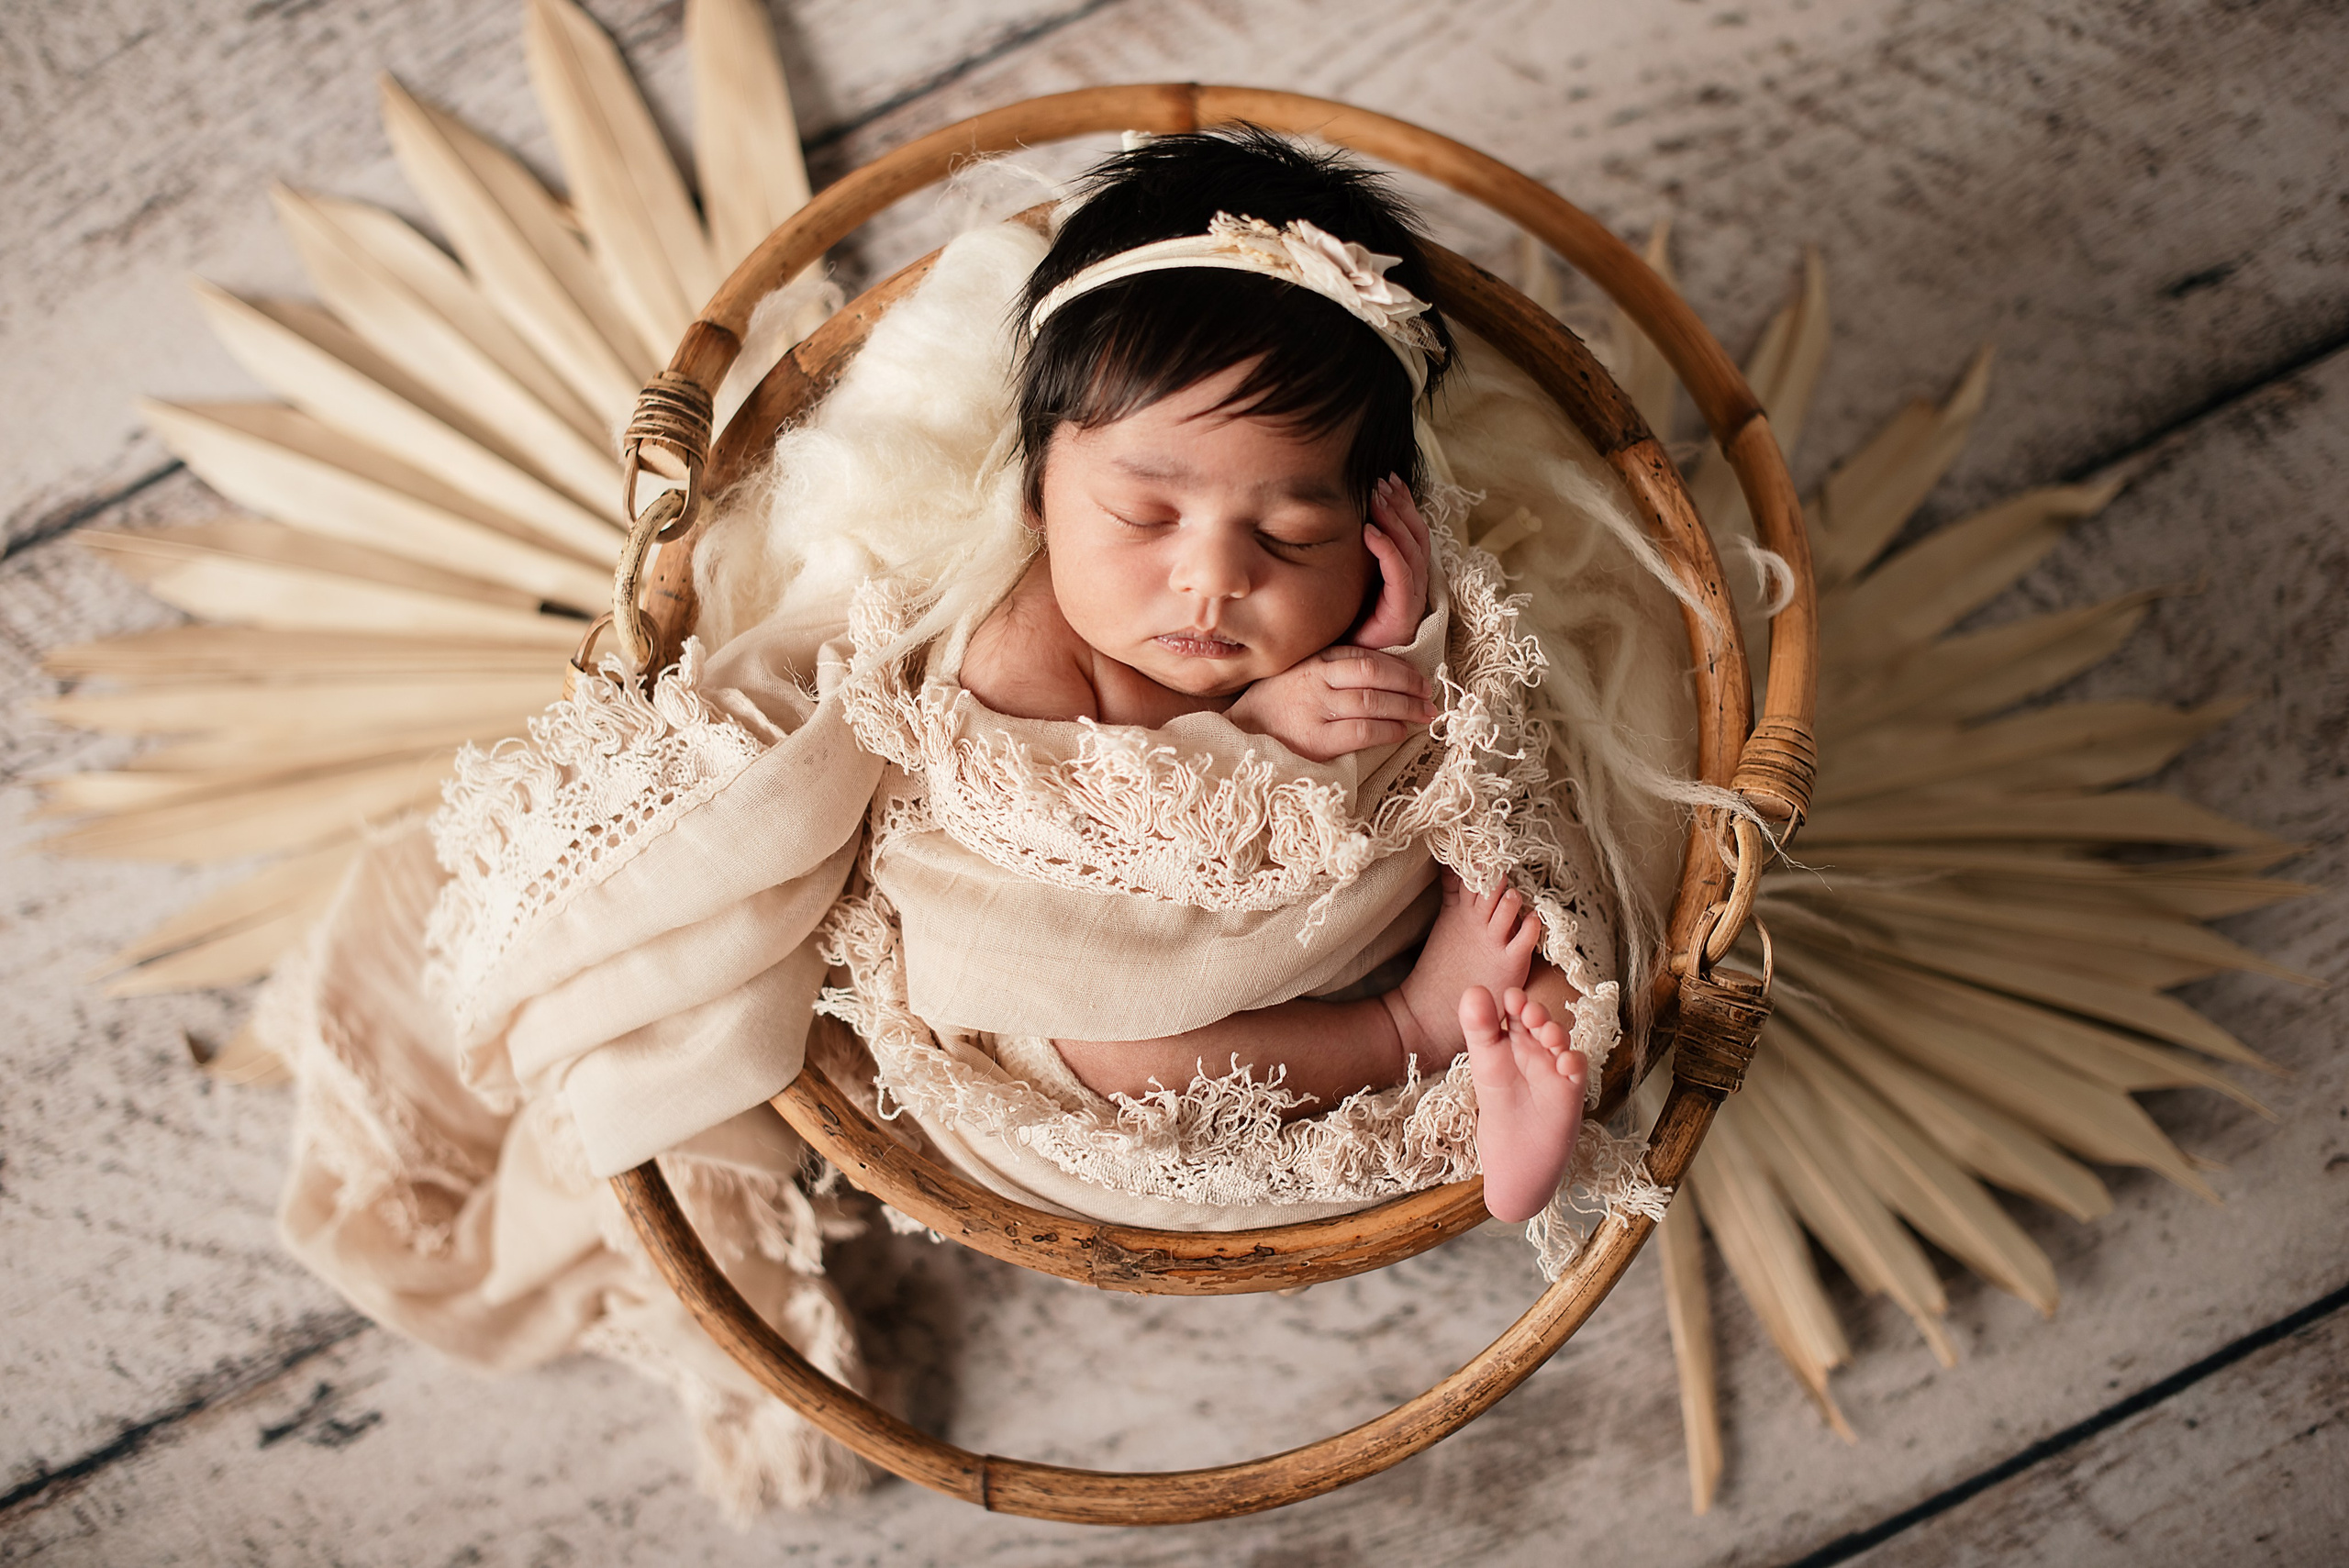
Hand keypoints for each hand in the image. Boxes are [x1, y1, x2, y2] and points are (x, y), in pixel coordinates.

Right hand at [1226, 645, 1436, 761]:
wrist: (1237, 736)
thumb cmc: (1273, 706)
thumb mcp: (1297, 674)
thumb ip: (1330, 669)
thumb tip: (1379, 673)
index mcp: (1314, 661)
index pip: (1366, 658)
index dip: (1400, 667)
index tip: (1420, 677)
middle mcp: (1316, 681)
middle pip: (1375, 676)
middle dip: (1409, 685)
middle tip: (1430, 696)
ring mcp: (1316, 710)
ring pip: (1373, 702)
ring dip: (1405, 708)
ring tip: (1424, 714)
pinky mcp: (1316, 741)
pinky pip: (1362, 731)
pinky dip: (1387, 730)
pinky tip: (1400, 732)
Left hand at [1351, 474, 1431, 650]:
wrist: (1345, 671)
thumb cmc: (1345, 628)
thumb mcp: (1349, 585)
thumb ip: (1352, 558)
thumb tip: (1334, 522)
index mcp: (1405, 578)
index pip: (1412, 534)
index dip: (1403, 506)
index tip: (1388, 480)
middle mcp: (1414, 586)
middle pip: (1416, 536)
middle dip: (1400, 506)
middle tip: (1382, 481)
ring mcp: (1410, 600)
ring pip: (1411, 550)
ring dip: (1393, 520)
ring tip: (1376, 498)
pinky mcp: (1401, 614)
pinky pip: (1399, 575)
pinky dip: (1386, 550)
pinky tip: (1370, 532)